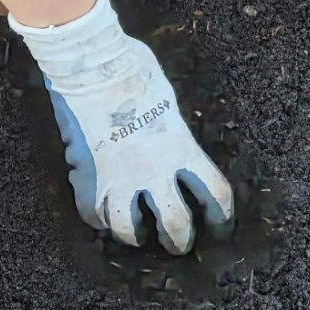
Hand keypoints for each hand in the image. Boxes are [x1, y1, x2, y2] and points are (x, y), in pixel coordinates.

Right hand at [10, 0, 232, 252]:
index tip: (221, 227)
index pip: (215, 193)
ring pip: (129, 230)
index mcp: (181, 148)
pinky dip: (99, 219)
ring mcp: (119, 178)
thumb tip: (172, 143)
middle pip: (176, 224)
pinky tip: (103, 216)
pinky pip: (93, 214)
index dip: (222, 216)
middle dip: (180, 240)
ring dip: (136, 237)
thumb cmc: (132, 69)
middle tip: (179, 244)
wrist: (89, 65)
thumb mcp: (168, 102)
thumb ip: (173, 133)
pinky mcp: (87, 177)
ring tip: (137, 235)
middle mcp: (153, 171)